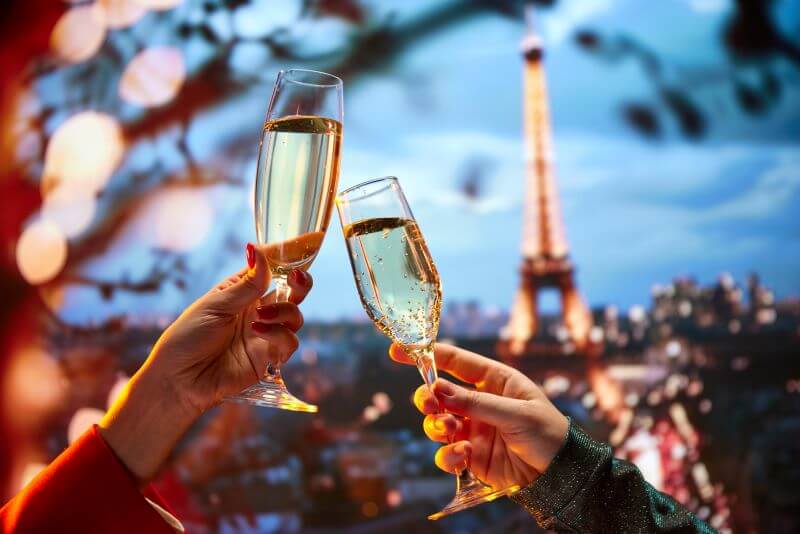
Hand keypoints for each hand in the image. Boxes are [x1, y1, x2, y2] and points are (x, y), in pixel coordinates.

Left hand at [145, 242, 311, 413]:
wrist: (179, 380)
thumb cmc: (187, 339)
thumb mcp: (215, 305)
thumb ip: (246, 285)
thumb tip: (260, 252)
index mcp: (241, 290)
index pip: (271, 267)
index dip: (291, 253)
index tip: (311, 238)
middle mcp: (257, 309)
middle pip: (292, 290)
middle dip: (301, 281)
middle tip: (297, 277)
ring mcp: (265, 333)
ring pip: (295, 314)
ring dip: (283, 311)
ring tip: (260, 316)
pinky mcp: (269, 357)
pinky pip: (289, 341)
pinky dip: (278, 333)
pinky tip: (257, 332)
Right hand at [389, 343, 568, 490]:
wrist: (561, 476)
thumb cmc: (548, 433)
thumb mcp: (516, 413)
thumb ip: (475, 402)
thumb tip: (438, 388)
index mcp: (495, 381)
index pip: (456, 361)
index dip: (427, 354)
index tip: (398, 350)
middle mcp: (479, 402)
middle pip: (438, 393)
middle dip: (427, 397)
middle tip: (430, 403)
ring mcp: (473, 429)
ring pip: (437, 423)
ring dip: (436, 426)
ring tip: (449, 431)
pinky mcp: (471, 456)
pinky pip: (446, 453)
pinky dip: (448, 455)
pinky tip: (462, 455)